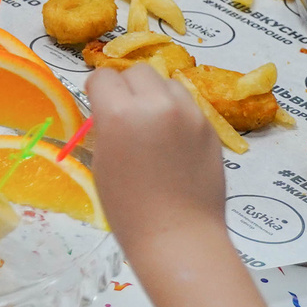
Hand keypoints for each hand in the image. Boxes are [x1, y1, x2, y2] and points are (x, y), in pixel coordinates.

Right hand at [84, 63, 228, 263]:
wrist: (178, 235)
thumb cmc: (128, 209)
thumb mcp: (103, 161)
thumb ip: (107, 125)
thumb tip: (111, 109)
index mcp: (120, 113)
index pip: (103, 77)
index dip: (98, 90)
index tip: (99, 106)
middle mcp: (155, 104)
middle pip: (136, 71)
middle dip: (126, 87)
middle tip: (126, 114)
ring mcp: (187, 113)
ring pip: (165, 81)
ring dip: (154, 94)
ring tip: (153, 124)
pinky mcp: (208, 126)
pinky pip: (187, 103)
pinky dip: (176, 112)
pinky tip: (174, 140)